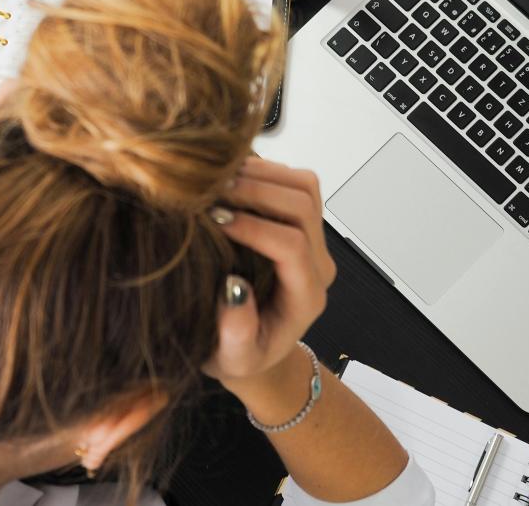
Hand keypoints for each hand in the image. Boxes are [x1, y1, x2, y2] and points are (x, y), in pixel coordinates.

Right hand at [202, 158, 336, 389]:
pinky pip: (294, 182)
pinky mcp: (301, 222)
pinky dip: (263, 170)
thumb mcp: (232, 359)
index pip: (292, 246)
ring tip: (217, 180)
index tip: (214, 220)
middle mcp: (317, 264)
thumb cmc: (241, 355)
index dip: (254, 228)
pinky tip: (228, 178)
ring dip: (261, 174)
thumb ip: (236, 334)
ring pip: (304, 186)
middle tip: (211, 192)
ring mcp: (313, 239)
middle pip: (303, 206)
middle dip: (256, 191)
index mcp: (306, 296)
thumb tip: (233, 289)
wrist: (254, 347)